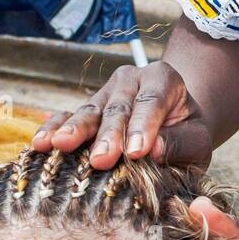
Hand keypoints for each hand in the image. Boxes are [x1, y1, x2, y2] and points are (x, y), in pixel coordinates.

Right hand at [31, 60, 212, 169]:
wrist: (175, 127)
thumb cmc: (187, 135)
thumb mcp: (197, 140)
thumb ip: (180, 142)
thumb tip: (154, 150)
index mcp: (163, 79)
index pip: (152, 102)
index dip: (143, 127)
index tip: (137, 153)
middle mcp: (131, 79)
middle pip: (118, 107)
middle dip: (108, 135)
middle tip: (100, 160)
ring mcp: (105, 92)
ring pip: (90, 111)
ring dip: (74, 130)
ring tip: (59, 145)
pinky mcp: (86, 108)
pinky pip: (67, 117)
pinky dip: (54, 129)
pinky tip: (41, 143)